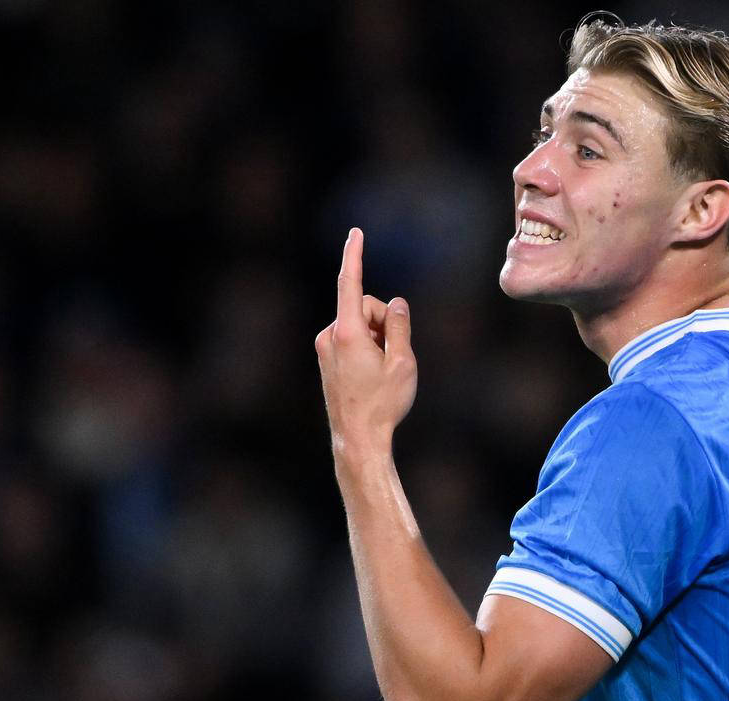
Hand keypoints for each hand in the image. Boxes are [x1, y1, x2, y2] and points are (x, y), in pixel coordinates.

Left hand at [315, 228, 416, 455]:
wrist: (357, 439)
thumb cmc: (382, 403)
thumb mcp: (403, 362)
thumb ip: (399, 325)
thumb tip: (395, 303)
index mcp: (347, 332)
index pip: (350, 283)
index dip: (355, 255)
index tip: (356, 233)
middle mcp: (330, 336)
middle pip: (364, 307)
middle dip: (383, 322)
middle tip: (394, 356)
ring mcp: (325, 348)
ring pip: (359, 324)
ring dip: (376, 338)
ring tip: (382, 371)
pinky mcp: (327, 358)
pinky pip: (352, 339)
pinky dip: (367, 347)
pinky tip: (372, 375)